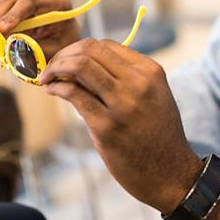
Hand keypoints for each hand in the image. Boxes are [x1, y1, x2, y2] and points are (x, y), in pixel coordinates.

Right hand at [0, 0, 80, 60]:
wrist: (72, 45)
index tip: (1, 30)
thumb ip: (36, 47)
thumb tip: (9, 47)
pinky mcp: (14, 14)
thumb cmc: (68, 46)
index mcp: (57, 2)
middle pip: (9, 3)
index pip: (31, 2)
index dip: (13, 15)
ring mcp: (25, 4)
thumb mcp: (58, 49)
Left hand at [38, 38, 203, 212]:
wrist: (171, 174)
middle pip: (90, 50)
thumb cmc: (158, 135)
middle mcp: (138, 83)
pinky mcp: (106, 126)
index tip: (67, 60)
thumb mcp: (154, 95)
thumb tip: (86, 63)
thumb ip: (128, 77)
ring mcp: (122, 104)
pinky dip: (57, 87)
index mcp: (150, 71)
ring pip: (80, 66)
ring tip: (48, 78)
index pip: (105, 45)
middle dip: (64, 54)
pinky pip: (74, 94)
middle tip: (52, 67)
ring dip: (56, 68)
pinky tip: (52, 90)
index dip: (79, 49)